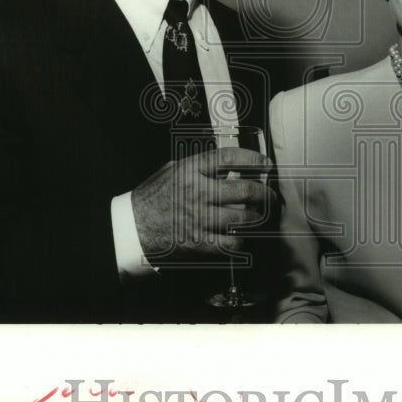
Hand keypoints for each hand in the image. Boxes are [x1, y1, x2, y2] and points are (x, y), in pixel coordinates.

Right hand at [131, 145, 273, 263]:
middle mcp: (197, 192)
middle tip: (269, 195)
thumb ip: (199, 165)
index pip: (229, 158)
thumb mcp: (172, 170)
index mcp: (190, 170)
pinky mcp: (198, 242)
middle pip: (244, 190)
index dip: (253, 159)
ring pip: (243, 218)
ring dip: (257, 217)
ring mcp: (199, 219)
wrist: (131, 227)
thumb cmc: (153, 197)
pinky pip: (231, 243)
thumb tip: (228, 162)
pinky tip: (242, 235)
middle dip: (264, 193)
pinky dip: (242, 240)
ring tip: (260, 215)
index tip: (265, 163)